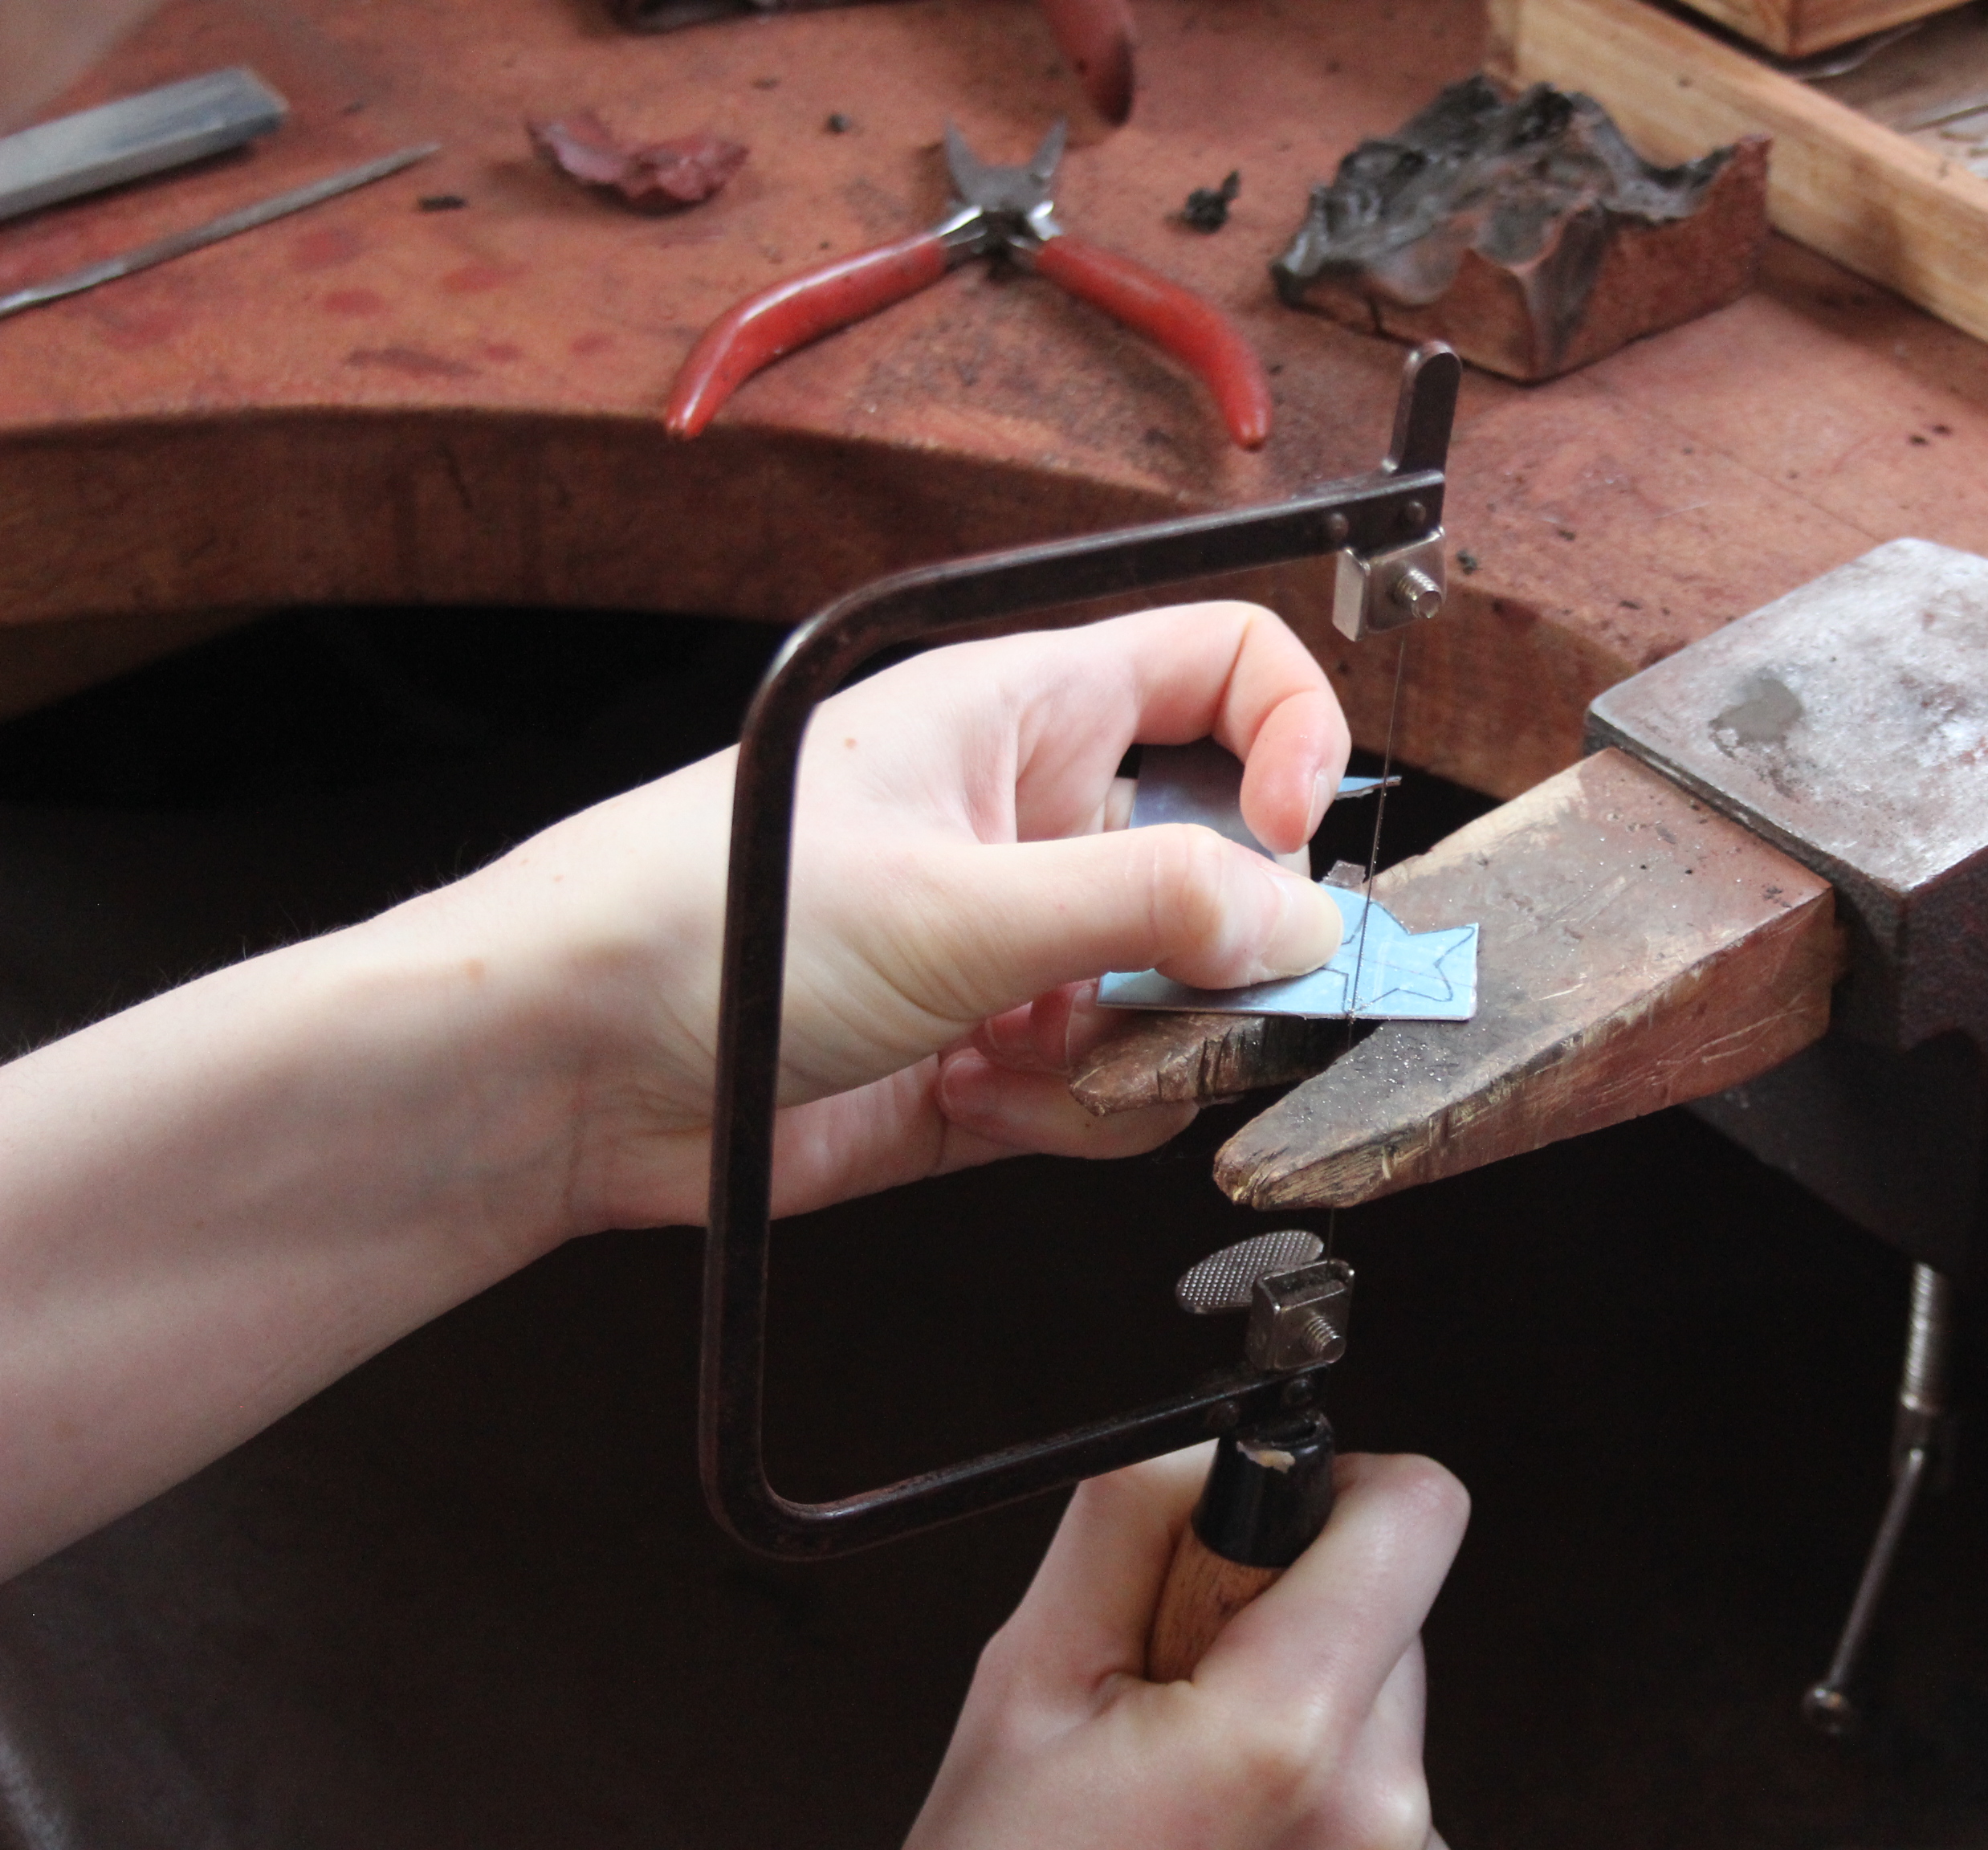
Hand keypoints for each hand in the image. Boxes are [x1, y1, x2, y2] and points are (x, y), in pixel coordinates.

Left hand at [430, 600, 1351, 1233]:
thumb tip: (1298, 922)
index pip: (1224, 670)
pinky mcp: (993, 1064)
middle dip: (1226, 951)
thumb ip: (1155, 904)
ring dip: (1141, 1051)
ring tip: (1032, 1060)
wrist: (563, 1070)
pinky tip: (980, 1099)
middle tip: (1194, 999)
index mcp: (1028, 717)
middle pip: (1224, 863)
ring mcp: (1018, 948)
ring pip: (1181, 999)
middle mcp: (1035, 824)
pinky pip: (1110, 1093)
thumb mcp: (962, 897)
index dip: (1294, 738)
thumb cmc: (705, 915)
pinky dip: (1074, 1114)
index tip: (1294, 840)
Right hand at [911, 1446, 1468, 1849]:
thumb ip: (1132, 1524)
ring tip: (1177, 1790)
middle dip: (1280, 1614)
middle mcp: (1381, 1812)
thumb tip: (1207, 1444)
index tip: (1250, 1526)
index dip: (1330, 1487)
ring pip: (1375, 1697)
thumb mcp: (1025, 1684)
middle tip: (1164, 1698)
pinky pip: (1372, 1786)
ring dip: (1289, 1708)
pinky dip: (1302, 1787)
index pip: (1416, 1512)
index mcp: (1291, 1737)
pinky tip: (1211, 1838)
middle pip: (1387, 1603)